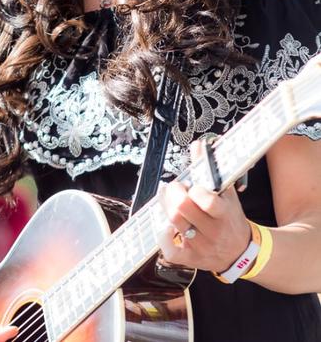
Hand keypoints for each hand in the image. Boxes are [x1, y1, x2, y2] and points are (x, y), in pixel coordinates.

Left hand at [157, 141, 250, 272]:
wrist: (240, 251)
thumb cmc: (230, 218)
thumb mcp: (227, 193)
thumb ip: (211, 169)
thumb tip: (199, 145)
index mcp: (224, 214)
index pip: (208, 202)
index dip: (195, 191)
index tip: (191, 185)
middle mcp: (213, 231)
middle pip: (184, 210)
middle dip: (173, 193)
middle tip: (174, 187)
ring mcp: (201, 246)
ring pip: (175, 224)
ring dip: (166, 206)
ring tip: (167, 198)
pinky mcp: (191, 259)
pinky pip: (171, 252)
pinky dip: (163, 237)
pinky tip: (166, 226)